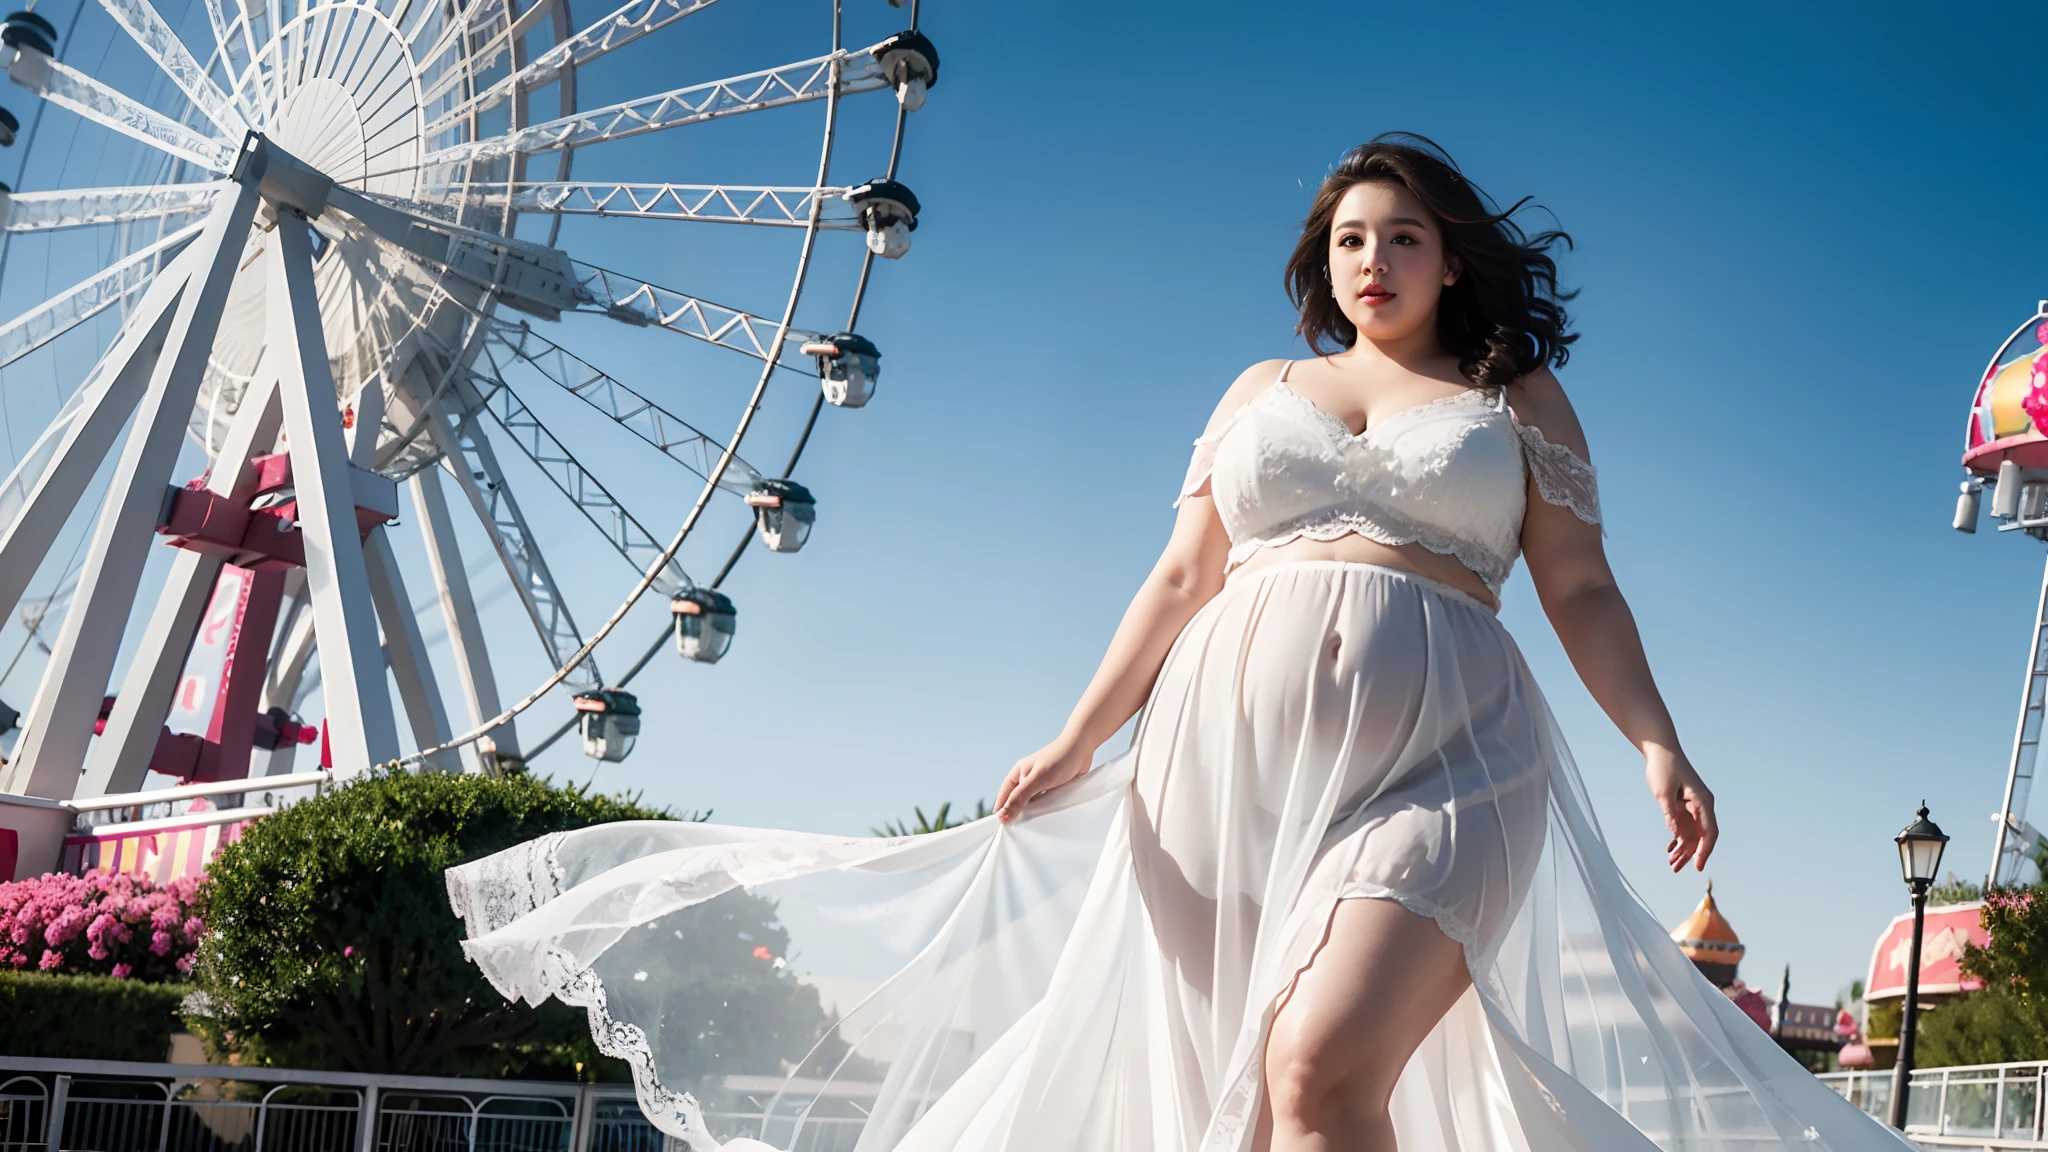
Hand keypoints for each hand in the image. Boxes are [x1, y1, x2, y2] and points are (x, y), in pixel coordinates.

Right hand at [994, 736, 1094, 822]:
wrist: (1082, 749)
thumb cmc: (1058, 759)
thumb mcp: (1036, 780)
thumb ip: (1019, 798)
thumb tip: (1002, 816)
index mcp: (1018, 774)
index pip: (1004, 796)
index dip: (1001, 811)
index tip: (1000, 827)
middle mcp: (1027, 779)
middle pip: (1017, 802)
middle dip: (1016, 814)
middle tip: (1016, 832)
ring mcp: (1041, 784)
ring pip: (1032, 804)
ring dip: (1032, 814)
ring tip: (1031, 829)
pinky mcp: (1053, 788)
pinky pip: (1045, 803)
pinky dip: (1045, 811)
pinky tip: (1047, 819)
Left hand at [1645, 745, 1716, 871]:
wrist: (1660, 750)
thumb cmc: (1664, 767)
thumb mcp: (1663, 792)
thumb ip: (1669, 813)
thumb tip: (1674, 834)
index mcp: (1703, 801)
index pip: (1709, 831)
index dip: (1705, 850)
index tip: (1698, 865)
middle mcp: (1702, 805)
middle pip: (1701, 835)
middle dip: (1690, 854)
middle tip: (1676, 869)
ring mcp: (1694, 806)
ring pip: (1692, 833)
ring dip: (1683, 849)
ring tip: (1671, 864)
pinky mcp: (1684, 805)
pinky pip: (1685, 826)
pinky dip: (1678, 838)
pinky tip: (1670, 849)